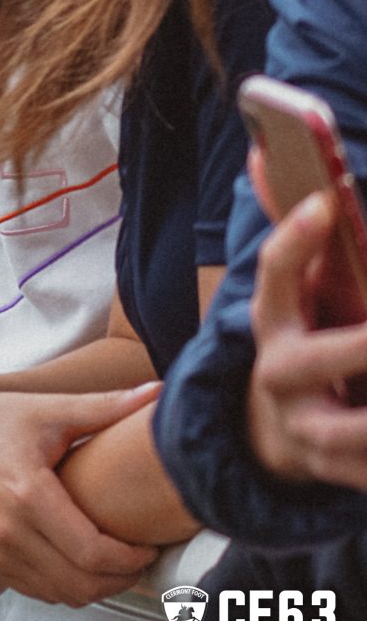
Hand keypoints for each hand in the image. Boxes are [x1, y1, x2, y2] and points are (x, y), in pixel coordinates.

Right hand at [0, 379, 160, 603]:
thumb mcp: (50, 410)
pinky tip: (77, 565)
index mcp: (27, 493)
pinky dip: (63, 587)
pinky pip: (35, 591)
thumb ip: (105, 406)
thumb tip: (160, 391)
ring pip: (60, 594)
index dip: (131, 559)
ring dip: (94, 588)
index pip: (94, 553)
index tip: (147, 547)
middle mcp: (6, 529)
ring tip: (112, 564)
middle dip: (120, 579)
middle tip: (138, 561)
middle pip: (81, 583)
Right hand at [248, 190, 366, 489]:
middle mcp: (279, 375)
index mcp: (270, 322)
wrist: (274, 437)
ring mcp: (307, 429)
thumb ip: (292, 232)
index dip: (296, 237)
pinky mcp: (337, 470)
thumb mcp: (293, 296)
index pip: (272, 273)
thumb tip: (264, 150)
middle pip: (322, 358)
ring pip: (356, 431)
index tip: (328, 204)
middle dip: (363, 346)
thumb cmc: (303, 344)